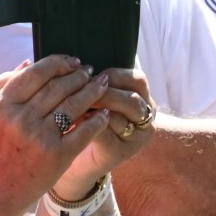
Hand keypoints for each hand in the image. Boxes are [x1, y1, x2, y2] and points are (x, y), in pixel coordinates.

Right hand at [0, 56, 111, 215]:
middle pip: (58, 87)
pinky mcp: (58, 156)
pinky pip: (84, 131)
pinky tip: (103, 113)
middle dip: (78, 75)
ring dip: (92, 91)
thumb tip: (28, 63)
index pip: (36, 74)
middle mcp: (21, 119)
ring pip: (74, 104)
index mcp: (1, 106)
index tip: (71, 61)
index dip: (58, 63)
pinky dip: (97, 119)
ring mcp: (41, 137)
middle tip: (89, 71)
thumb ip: (0, 87)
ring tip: (101, 85)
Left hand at [52, 68, 156, 201]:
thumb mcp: (90, 94)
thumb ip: (88, 79)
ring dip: (95, 111)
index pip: (136, 79)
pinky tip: (72, 124)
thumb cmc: (82, 116)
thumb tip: (70, 61)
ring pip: (121, 119)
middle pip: (132, 100)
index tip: (87, 74)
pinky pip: (107, 137)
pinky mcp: (120, 153)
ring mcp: (136, 137)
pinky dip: (88, 128)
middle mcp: (145, 116)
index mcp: (140, 95)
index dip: (112, 75)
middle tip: (79, 93)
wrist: (73, 154)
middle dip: (104, 95)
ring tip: (73, 108)